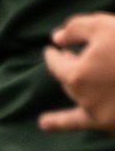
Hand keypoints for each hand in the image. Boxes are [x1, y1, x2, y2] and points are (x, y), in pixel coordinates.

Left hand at [41, 12, 114, 131]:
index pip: (57, 64)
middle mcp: (84, 98)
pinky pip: (81, 124)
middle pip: (69, 81)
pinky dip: (60, 123)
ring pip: (79, 98)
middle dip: (67, 66)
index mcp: (78, 75)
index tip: (53, 48)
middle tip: (69, 56)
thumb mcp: (104, 26)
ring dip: (73, 86)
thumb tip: (56, 38)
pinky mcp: (111, 124)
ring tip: (70, 79)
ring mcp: (99, 114)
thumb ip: (75, 28)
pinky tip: (42, 124)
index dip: (54, 54)